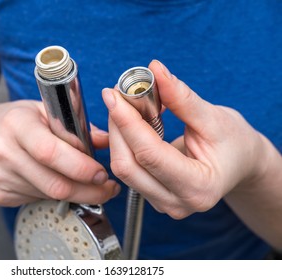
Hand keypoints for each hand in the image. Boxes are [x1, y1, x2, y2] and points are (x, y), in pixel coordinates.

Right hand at [0, 100, 118, 206]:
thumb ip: (76, 124)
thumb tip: (107, 141)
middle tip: (106, 188)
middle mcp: (2, 151)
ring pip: (49, 196)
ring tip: (87, 184)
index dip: (81, 168)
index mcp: (15, 124)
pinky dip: (54, 195)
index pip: (51, 153)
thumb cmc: (12, 120)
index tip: (102, 173)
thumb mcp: (42, 109)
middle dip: (89, 191)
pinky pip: (37, 200)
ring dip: (75, 194)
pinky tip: (57, 182)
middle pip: (54, 184)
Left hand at [102, 60, 264, 218]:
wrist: (240, 163)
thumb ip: (182, 98)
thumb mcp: (214, 118)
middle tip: (116, 95)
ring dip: (118, 134)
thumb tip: (155, 71)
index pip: (149, 154)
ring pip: (123, 168)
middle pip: (127, 165)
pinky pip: (128, 169)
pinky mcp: (153, 196)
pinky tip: (130, 123)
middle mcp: (177, 202)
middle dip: (118, 127)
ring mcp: (163, 203)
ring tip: (125, 106)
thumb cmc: (234, 143)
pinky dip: (124, 143)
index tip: (114, 94)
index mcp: (198, 187)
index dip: (127, 122)